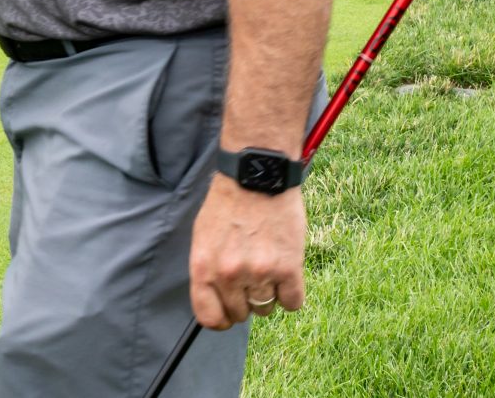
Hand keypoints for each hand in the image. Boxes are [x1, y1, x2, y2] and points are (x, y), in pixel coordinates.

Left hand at [188, 172, 307, 328]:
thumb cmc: (227, 204)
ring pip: (265, 308)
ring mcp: (258, 273)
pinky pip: (292, 303)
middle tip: (250, 276)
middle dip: (245, 300)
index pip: (209, 317)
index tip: (229, 312)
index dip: (221, 318)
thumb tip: (217, 302)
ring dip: (268, 294)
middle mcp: (228, 274)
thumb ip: (208, 271)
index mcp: (202, 267)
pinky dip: (290, 293)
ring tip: (267, 266)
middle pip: (240, 314)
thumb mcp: (203, 237)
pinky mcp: (288, 268)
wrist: (255, 176)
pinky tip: (286, 273)